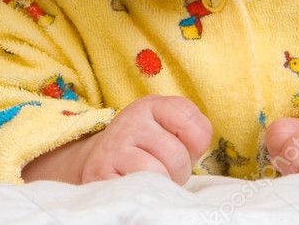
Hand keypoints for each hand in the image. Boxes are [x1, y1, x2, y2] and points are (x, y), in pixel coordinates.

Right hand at [24, 95, 212, 185]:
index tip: (181, 149)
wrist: (98, 163)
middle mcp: (132, 119)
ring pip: (158, 172)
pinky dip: (142, 193)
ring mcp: (114, 145)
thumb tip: (200, 143)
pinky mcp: (100, 171)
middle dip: (177, 173)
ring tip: (148, 180)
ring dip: (160, 186)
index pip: (198, 128)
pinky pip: (137, 187)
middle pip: (177, 155)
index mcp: (153, 105)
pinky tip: (134, 186)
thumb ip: (193, 130)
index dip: (195, 148)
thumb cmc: (145, 150)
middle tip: (162, 171)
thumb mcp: (169, 130)